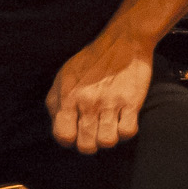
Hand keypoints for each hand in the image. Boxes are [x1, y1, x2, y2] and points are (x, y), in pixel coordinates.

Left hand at [46, 32, 152, 155]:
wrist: (122, 42)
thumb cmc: (90, 61)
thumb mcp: (64, 77)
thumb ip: (56, 102)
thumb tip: (57, 125)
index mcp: (67, 96)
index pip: (62, 135)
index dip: (69, 140)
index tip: (75, 134)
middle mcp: (87, 102)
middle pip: (85, 145)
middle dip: (89, 144)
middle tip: (93, 132)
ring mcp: (109, 103)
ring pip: (107, 142)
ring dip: (108, 138)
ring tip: (108, 127)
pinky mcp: (131, 102)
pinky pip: (128, 131)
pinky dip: (125, 131)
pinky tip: (123, 121)